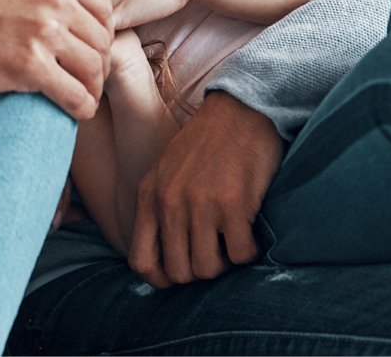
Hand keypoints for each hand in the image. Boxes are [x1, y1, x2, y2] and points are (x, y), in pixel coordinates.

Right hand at [0, 0, 112, 119]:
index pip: (102, 7)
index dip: (101, 30)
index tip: (87, 44)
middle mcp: (54, 1)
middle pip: (102, 40)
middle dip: (100, 60)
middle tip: (87, 73)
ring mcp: (42, 35)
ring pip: (94, 68)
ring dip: (94, 85)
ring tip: (83, 91)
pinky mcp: (28, 68)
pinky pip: (75, 94)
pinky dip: (82, 106)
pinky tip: (77, 109)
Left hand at [129, 91, 282, 287]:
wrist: (239, 111)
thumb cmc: (206, 144)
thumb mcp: (166, 172)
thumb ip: (159, 209)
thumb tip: (165, 259)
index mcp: (148, 196)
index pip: (140, 262)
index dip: (162, 279)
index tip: (181, 272)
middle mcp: (169, 202)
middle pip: (179, 272)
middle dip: (200, 270)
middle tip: (215, 251)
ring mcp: (200, 204)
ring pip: (208, 269)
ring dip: (225, 264)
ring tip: (232, 241)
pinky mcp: (233, 204)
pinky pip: (240, 255)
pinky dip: (249, 252)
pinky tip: (250, 232)